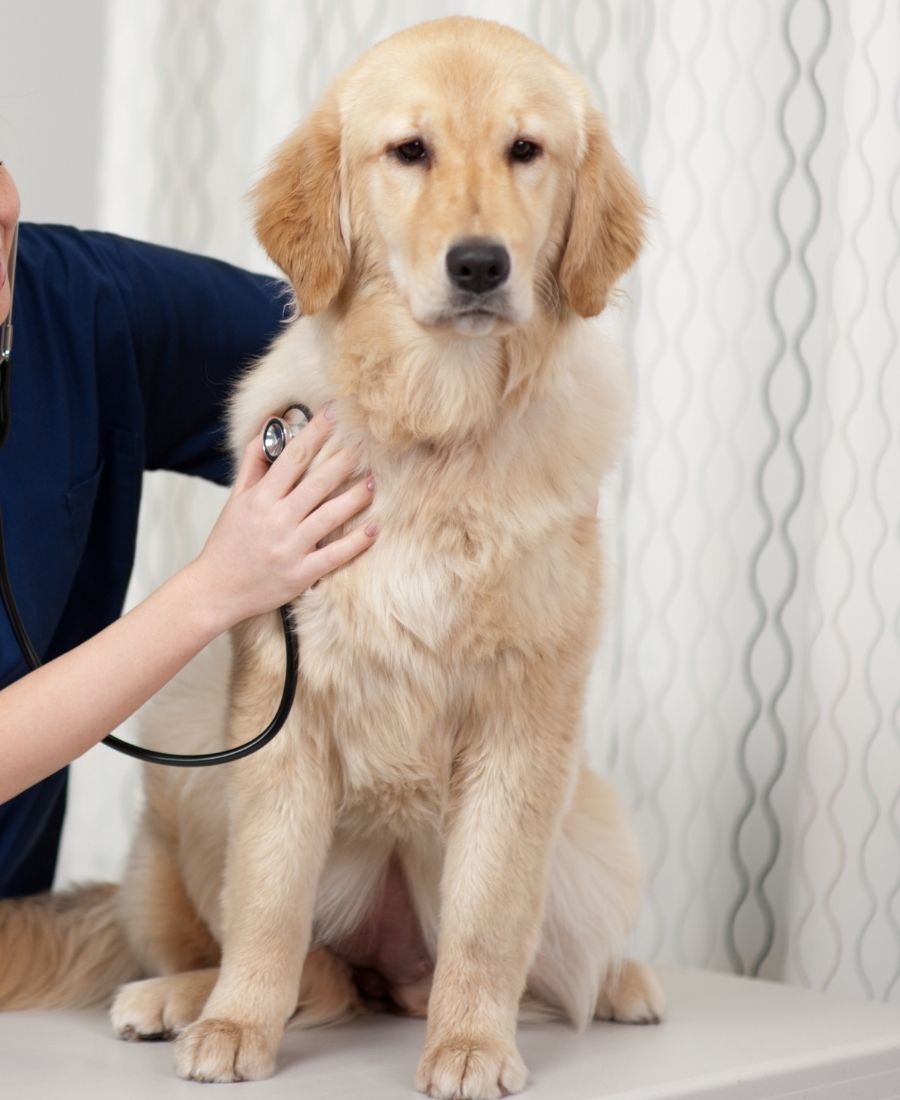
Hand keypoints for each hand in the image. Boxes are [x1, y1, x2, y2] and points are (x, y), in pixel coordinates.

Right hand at [190, 407, 376, 629]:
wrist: (216, 590)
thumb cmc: (227, 543)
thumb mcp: (235, 500)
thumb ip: (254, 464)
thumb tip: (271, 430)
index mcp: (260, 498)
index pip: (293, 457)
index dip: (316, 432)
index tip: (335, 414)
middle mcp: (276, 519)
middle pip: (318, 483)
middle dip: (344, 460)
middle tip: (365, 445)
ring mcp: (290, 547)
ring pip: (331, 516)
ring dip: (356, 498)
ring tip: (373, 482)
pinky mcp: (301, 574)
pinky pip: (334, 555)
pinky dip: (356, 543)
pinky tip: (373, 529)